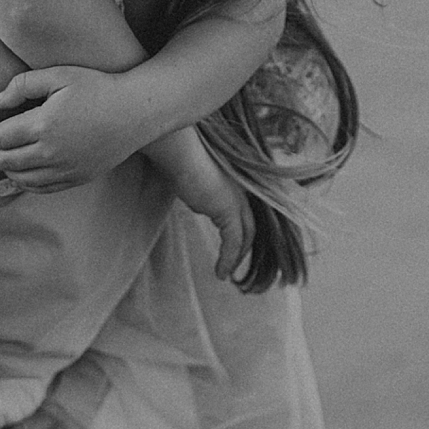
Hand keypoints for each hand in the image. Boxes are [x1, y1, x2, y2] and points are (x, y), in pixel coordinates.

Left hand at [0, 67, 143, 192]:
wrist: (137, 111)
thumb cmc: (97, 86)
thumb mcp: (58, 75)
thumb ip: (23, 84)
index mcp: (43, 125)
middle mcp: (51, 153)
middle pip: (4, 162)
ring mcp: (65, 169)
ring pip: (21, 178)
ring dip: (3, 170)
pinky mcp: (78, 177)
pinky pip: (43, 188)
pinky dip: (25, 182)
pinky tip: (20, 172)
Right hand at [169, 153, 252, 281]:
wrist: (178, 154)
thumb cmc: (179, 162)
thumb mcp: (194, 182)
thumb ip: (203, 194)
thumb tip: (200, 205)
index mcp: (237, 186)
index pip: (246, 217)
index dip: (242, 237)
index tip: (231, 252)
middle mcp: (242, 193)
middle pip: (250, 229)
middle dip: (243, 251)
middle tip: (231, 267)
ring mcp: (238, 200)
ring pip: (245, 236)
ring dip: (235, 258)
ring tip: (224, 274)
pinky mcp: (228, 209)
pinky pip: (233, 241)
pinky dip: (228, 258)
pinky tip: (219, 271)